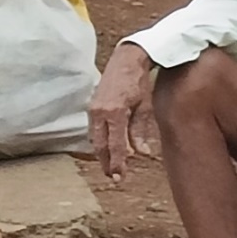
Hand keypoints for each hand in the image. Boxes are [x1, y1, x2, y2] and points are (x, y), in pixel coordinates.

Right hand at [87, 43, 158, 181]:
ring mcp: (94, 109)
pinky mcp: (92, 106)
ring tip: (110, 167)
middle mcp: (100, 112)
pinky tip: (106, 149)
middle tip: (114, 177)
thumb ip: (140, 131)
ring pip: (96, 138)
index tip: (119, 177)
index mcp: (115, 112)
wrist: (126, 60)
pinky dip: (100, 141)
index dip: (117, 162)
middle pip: (101, 145)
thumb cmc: (138, 82)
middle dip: (106, 163)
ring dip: (102, 154)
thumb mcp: (144, 107)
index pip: (115, 145)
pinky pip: (94, 129)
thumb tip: (142, 152)